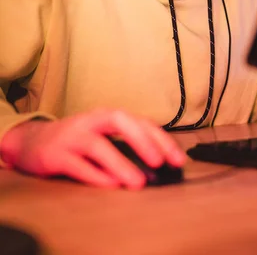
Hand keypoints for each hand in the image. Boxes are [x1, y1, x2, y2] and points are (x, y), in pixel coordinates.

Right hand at [0, 109, 185, 188]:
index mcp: (107, 116)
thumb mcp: (103, 137)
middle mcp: (91, 121)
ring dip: (120, 164)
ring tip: (139, 183)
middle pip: (119, 121)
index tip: (178, 160)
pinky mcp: (55, 155)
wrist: (31, 142)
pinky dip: (94, 175)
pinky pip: (76, 165)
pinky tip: (111, 186)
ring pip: (98, 146)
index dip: (160, 139)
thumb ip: (127, 150)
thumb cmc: (77, 140)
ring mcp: (72, 137)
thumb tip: (157, 173)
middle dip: (142, 140)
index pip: (139, 121)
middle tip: (160, 162)